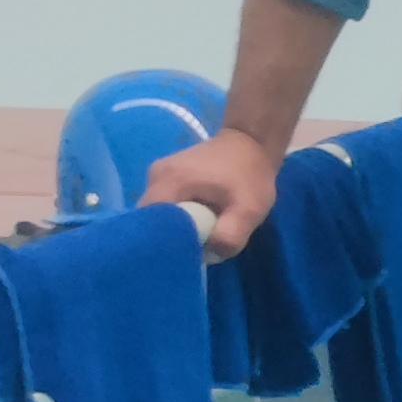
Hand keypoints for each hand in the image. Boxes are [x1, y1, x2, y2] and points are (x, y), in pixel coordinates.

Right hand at [143, 130, 284, 261]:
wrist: (251, 144)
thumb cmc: (250, 175)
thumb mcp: (249, 210)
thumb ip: (230, 236)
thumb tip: (207, 255)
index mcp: (168, 181)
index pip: (149, 222)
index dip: (162, 243)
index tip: (182, 257)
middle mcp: (155, 176)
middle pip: (151, 218)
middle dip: (169, 237)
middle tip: (194, 251)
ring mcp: (158, 174)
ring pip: (158, 213)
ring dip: (175, 228)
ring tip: (198, 237)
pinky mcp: (166, 176)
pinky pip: (164, 204)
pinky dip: (177, 217)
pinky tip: (197, 223)